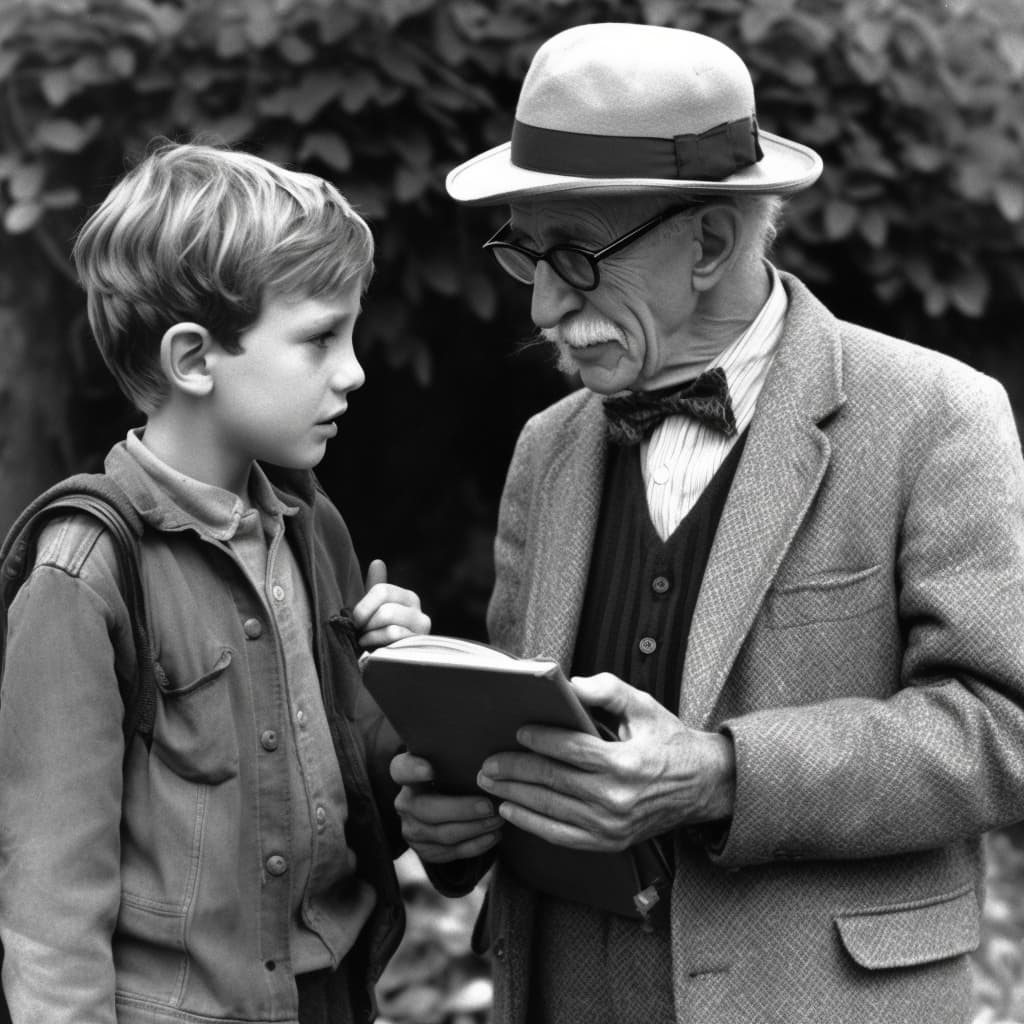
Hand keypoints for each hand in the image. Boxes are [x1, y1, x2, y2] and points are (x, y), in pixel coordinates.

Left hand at [352, 559, 430, 649]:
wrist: (385, 665)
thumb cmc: (376, 636)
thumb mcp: (374, 611)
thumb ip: (376, 588)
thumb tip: (378, 562)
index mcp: (407, 598)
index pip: (381, 590)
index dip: (363, 607)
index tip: (356, 620)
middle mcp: (418, 610)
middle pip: (384, 606)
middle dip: (366, 622)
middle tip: (362, 632)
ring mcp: (421, 627)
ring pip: (388, 618)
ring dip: (370, 633)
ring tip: (367, 641)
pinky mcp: (419, 642)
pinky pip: (393, 634)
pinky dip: (377, 641)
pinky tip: (375, 649)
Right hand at [391, 752, 503, 862]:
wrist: (440, 805)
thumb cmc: (451, 775)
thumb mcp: (447, 761)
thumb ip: (456, 754)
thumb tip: (489, 748)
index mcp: (406, 774)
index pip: (402, 769)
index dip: (413, 770)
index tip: (431, 768)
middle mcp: (405, 803)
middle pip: (428, 810)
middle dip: (461, 809)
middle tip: (489, 806)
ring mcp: (412, 830)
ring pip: (443, 834)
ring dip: (475, 828)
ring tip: (498, 819)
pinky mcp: (425, 850)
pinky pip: (451, 852)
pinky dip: (475, 845)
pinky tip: (493, 835)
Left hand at [476, 672, 734, 851]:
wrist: (703, 786)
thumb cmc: (668, 740)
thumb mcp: (643, 706)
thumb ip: (606, 689)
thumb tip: (569, 682)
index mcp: (626, 763)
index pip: (571, 750)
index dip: (540, 739)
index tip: (518, 731)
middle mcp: (617, 799)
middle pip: (553, 781)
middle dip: (515, 769)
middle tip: (488, 761)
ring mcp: (611, 826)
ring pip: (550, 809)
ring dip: (514, 795)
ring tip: (490, 781)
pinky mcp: (609, 842)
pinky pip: (560, 835)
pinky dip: (531, 823)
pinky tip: (510, 810)